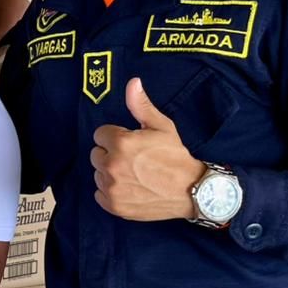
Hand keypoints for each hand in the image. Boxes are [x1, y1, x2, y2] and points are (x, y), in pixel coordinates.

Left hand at [92, 78, 204, 221]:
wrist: (190, 190)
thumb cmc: (175, 156)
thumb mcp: (161, 126)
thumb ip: (141, 105)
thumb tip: (133, 82)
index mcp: (120, 143)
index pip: (100, 135)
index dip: (115, 137)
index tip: (131, 143)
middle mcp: (112, 165)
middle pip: (96, 154)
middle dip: (111, 154)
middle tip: (133, 159)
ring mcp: (112, 187)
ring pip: (98, 174)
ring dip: (110, 173)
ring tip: (134, 174)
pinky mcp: (114, 205)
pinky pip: (99, 194)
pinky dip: (111, 192)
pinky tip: (129, 187)